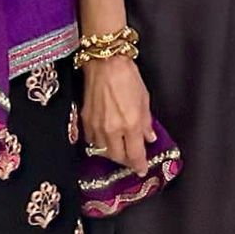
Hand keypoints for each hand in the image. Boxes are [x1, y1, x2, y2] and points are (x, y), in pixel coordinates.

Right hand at [81, 55, 155, 173]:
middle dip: (126, 162)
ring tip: (121, 151)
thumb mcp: (145, 99)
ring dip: (114, 154)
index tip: (142, 170)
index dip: (139, 165)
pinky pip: (92, 141)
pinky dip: (101, 144)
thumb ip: (146, 122)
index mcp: (129, 124)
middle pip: (117, 157)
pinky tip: (106, 140)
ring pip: (103, 151)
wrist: (104, 63)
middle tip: (133, 161)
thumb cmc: (128, 77)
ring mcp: (96, 127)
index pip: (135, 154)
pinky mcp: (85, 121)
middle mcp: (112, 130)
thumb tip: (149, 138)